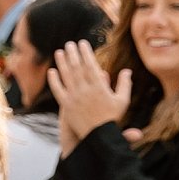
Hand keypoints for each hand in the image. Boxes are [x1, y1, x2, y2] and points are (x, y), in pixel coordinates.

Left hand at [48, 41, 132, 157]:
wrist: (99, 136)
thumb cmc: (112, 118)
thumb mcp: (123, 101)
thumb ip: (125, 84)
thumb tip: (127, 71)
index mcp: (99, 87)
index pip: (90, 65)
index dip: (85, 52)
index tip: (82, 43)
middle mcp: (85, 90)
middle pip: (77, 67)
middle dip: (73, 54)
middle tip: (69, 44)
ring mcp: (74, 98)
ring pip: (67, 76)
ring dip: (62, 62)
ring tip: (60, 52)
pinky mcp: (66, 106)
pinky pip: (58, 90)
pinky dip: (54, 80)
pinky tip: (51, 71)